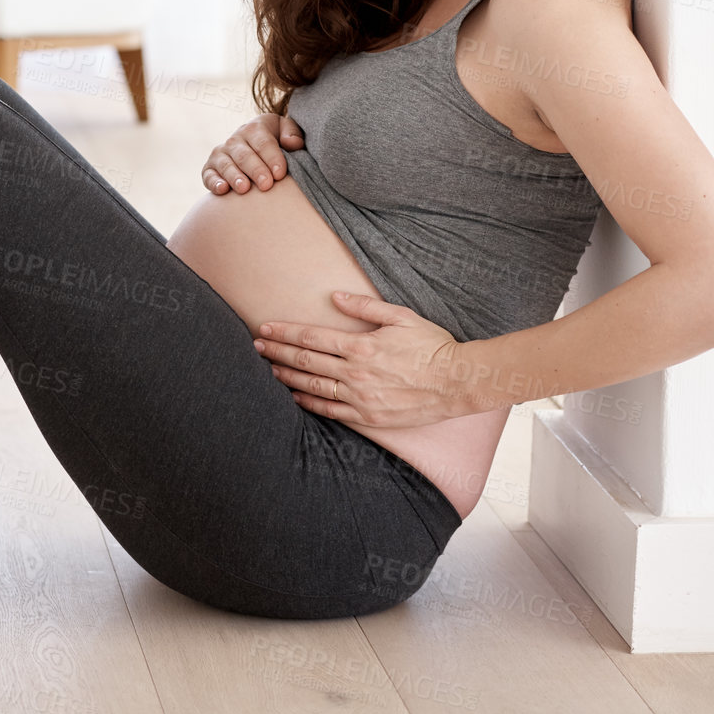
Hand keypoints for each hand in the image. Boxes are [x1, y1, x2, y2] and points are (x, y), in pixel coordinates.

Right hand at [202, 113, 303, 194]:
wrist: (253, 149)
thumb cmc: (276, 142)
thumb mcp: (286, 131)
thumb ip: (293, 133)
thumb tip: (293, 143)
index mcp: (254, 128)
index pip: (263, 143)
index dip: (272, 158)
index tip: (280, 173)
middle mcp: (235, 140)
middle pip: (245, 156)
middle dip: (256, 170)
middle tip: (267, 185)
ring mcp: (220, 154)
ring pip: (227, 165)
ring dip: (235, 177)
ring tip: (244, 188)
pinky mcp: (209, 168)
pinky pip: (209, 175)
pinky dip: (214, 182)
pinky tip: (223, 189)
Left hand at [252, 291, 473, 427]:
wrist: (458, 383)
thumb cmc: (432, 346)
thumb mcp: (402, 317)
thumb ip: (366, 307)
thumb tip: (337, 296)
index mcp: (362, 347)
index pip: (311, 338)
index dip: (285, 332)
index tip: (265, 328)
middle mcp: (356, 374)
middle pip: (305, 362)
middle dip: (276, 352)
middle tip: (255, 345)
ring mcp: (360, 398)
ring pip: (312, 388)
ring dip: (286, 377)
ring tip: (267, 369)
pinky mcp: (368, 417)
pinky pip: (330, 411)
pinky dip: (308, 404)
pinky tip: (294, 397)